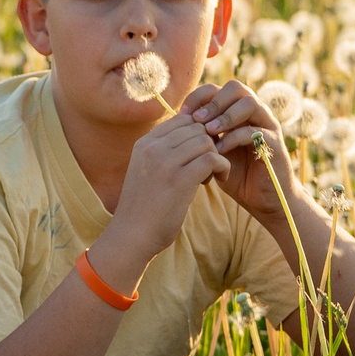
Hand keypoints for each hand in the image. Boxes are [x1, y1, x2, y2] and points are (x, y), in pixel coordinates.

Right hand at [113, 103, 231, 256]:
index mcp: (143, 143)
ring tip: (210, 175)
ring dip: (216, 157)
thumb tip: (194, 137)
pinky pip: (212, 159)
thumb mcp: (146, 171)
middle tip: (208, 166)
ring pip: (206, 141)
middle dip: (209, 144)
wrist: (132, 236)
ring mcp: (164, 163)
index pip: (182, 119)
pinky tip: (217, 180)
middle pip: (197, 128)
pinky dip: (222, 168)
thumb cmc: (143, 207)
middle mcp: (152, 148)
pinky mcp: (179, 180)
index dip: (198, 133)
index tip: (199, 153)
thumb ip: (163, 152)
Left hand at [180, 78, 296, 222]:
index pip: (217, 89)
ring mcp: (266, 126)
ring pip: (249, 103)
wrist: (262, 200)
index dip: (198, 97)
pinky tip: (219, 150)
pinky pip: (255, 131)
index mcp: (236, 112)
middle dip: (213, 101)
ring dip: (225, 116)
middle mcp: (254, 113)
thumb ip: (198, 136)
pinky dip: (234, 138)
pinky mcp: (274, 143)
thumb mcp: (211, 152)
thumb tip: (172, 122)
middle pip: (236, 88)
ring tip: (208, 131)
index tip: (182, 114)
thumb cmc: (234, 175)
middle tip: (197, 119)